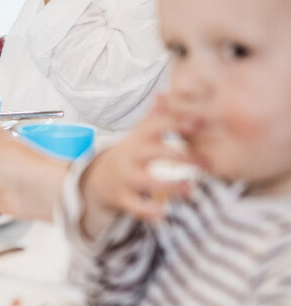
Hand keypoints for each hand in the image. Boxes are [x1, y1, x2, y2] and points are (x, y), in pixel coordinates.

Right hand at [79, 95, 201, 238]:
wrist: (100, 177)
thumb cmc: (132, 153)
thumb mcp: (140, 133)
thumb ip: (156, 115)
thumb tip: (166, 92)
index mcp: (139, 137)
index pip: (157, 126)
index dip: (176, 123)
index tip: (198, 124)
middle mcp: (131, 155)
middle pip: (154, 152)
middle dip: (181, 156)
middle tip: (205, 163)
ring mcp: (126, 177)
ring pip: (147, 180)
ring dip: (171, 185)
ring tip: (191, 189)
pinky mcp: (122, 198)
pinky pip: (135, 206)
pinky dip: (148, 211)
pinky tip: (163, 214)